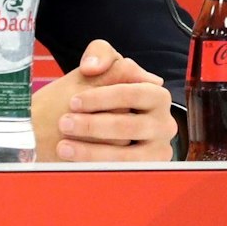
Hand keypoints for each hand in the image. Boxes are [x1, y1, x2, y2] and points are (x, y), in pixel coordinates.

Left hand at [31, 39, 177, 162]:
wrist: (72, 129)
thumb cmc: (89, 97)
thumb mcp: (97, 68)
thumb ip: (100, 53)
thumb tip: (93, 66)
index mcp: (155, 94)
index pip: (136, 93)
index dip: (104, 97)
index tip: (73, 101)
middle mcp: (163, 122)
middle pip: (129, 125)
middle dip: (93, 125)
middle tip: (64, 123)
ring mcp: (158, 148)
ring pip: (128, 154)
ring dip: (93, 150)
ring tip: (63, 146)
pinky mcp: (148, 169)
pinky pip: (125, 172)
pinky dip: (99, 167)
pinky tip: (75, 163)